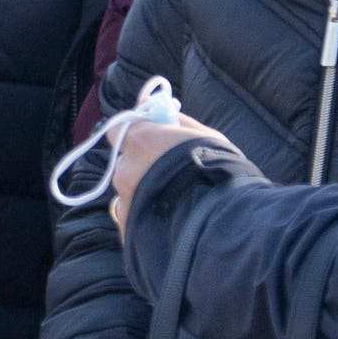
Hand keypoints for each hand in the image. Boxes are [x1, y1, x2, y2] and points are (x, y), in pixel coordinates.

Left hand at [107, 110, 225, 233]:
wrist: (220, 219)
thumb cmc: (217, 170)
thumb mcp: (205, 136)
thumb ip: (178, 123)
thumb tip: (165, 111)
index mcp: (141, 140)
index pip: (118, 129)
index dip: (133, 134)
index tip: (149, 138)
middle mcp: (126, 168)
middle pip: (126, 162)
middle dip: (141, 165)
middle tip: (167, 172)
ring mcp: (125, 200)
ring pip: (128, 190)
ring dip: (143, 191)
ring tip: (172, 201)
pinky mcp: (128, 227)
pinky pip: (132, 216)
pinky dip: (145, 214)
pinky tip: (167, 219)